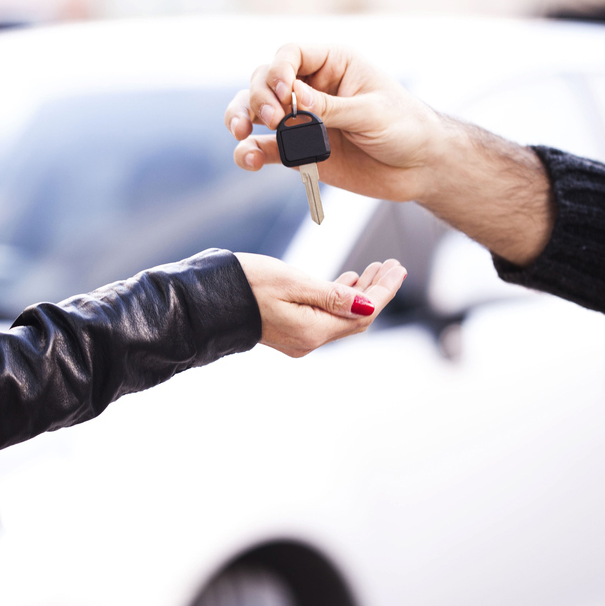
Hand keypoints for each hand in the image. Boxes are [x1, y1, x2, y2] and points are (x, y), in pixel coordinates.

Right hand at [224, 43, 438, 202]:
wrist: (419, 168)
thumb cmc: (406, 128)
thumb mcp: (373, 112)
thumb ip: (332, 107)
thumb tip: (293, 98)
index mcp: (333, 64)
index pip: (291, 54)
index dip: (279, 69)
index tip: (285, 92)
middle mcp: (311, 88)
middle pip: (265, 80)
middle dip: (260, 97)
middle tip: (275, 120)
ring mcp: (302, 120)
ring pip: (256, 112)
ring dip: (241, 117)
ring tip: (241, 133)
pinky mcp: (300, 151)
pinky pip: (267, 149)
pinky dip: (251, 153)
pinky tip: (248, 159)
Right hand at [234, 252, 405, 357]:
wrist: (206, 299)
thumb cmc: (246, 284)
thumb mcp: (293, 282)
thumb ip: (333, 295)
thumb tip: (370, 306)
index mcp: (313, 331)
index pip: (362, 314)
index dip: (384, 291)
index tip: (398, 268)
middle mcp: (309, 340)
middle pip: (355, 317)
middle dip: (377, 291)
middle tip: (392, 265)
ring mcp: (299, 338)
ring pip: (341, 316)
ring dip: (360, 292)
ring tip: (377, 268)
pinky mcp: (289, 330)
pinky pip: (324, 315)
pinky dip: (339, 297)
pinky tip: (348, 280)